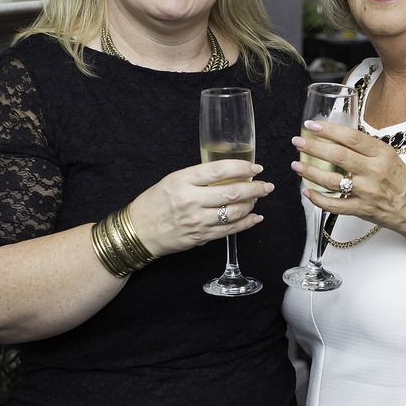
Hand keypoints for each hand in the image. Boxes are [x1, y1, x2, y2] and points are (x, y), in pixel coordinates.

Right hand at [128, 161, 273, 255]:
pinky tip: (255, 217)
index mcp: (183, 181)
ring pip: (234, 212)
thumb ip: (198, 177)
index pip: (219, 170)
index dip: (242, 168)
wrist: (139, 231)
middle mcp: (191, 200)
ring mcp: (197, 221)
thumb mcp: (173, 180)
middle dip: (255, 188)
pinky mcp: (201, 237)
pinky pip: (230, 230)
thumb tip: (229, 174)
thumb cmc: (154, 203)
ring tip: (258, 198)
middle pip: (232, 192)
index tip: (256, 168)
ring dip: (251, 205)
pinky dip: (246, 223)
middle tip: (267, 185)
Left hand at [291, 120, 405, 244]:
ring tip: (297, 165)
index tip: (311, 125)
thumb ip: (368, 150)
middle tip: (298, 142)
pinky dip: (318, 199)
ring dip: (310, 172)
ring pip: (332, 180)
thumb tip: (340, 138)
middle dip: (313, 147)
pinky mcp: (362, 209)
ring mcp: (367, 192)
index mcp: (382, 154)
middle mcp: (375, 171)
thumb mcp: (391, 158)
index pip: (351, 137)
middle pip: (337, 155)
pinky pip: (335, 205)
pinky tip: (307, 192)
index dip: (328, 130)